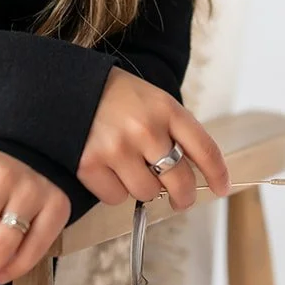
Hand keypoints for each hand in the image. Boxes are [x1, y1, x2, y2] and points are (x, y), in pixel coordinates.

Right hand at [76, 65, 230, 210]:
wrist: (61, 84)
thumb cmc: (111, 94)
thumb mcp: (150, 98)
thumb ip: (172, 129)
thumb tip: (193, 170)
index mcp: (165, 108)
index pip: (204, 149)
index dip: (217, 174)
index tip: (222, 188)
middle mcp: (145, 129)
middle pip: (180, 181)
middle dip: (184, 196)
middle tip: (181, 199)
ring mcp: (117, 148)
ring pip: (147, 193)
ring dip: (143, 188)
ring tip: (130, 169)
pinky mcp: (90, 164)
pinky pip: (115, 197)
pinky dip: (114, 190)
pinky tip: (107, 170)